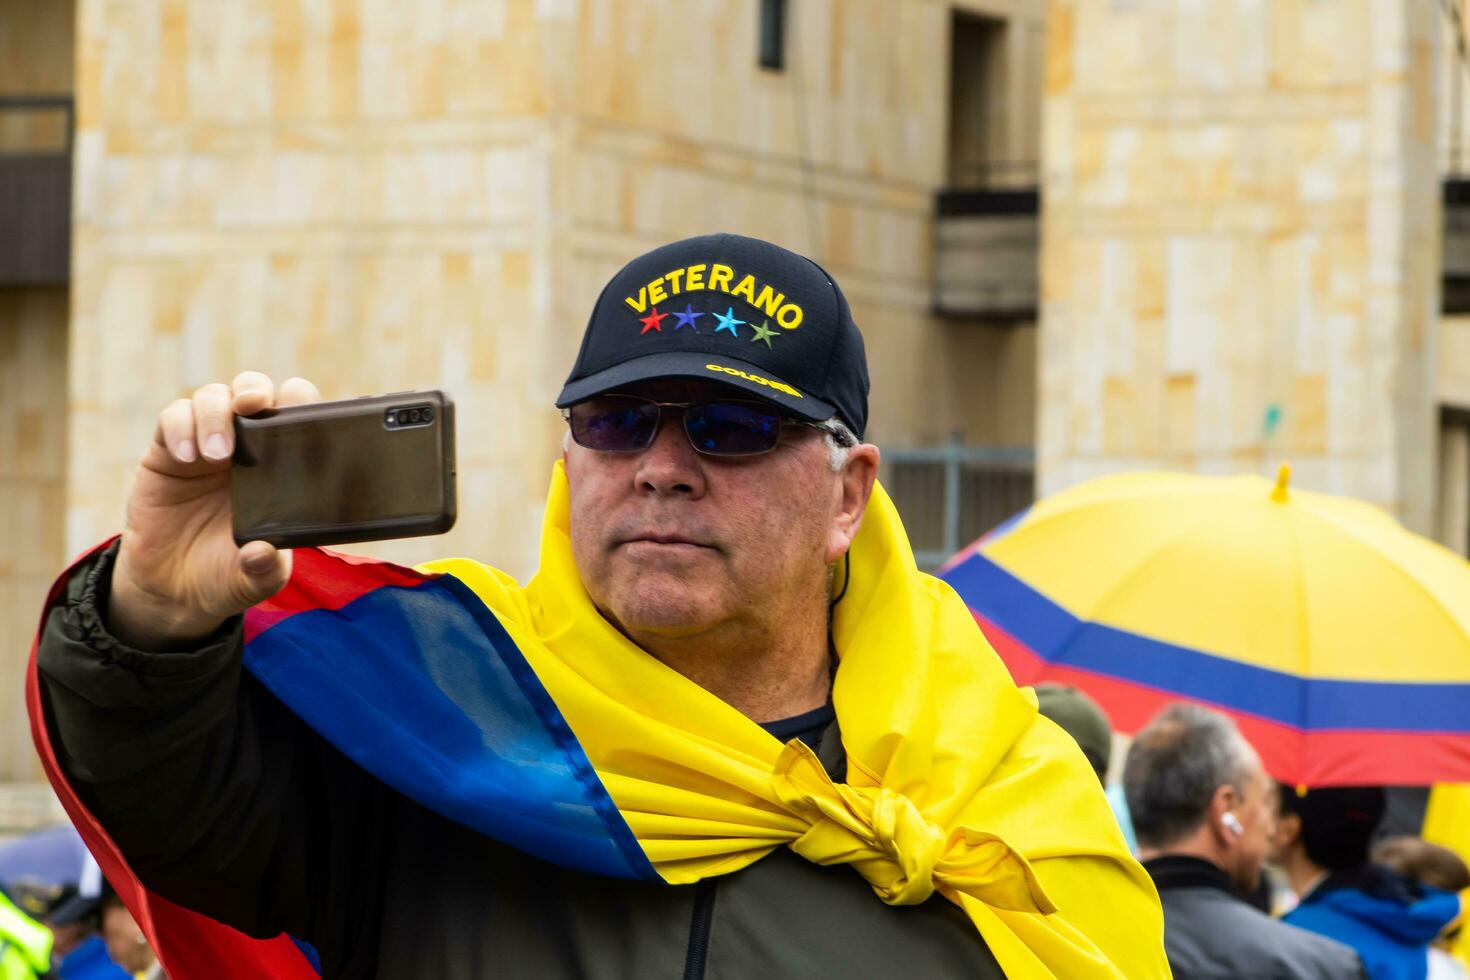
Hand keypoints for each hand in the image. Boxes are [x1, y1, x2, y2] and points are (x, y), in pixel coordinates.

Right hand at [108, 372, 321, 649]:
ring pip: (213, 397)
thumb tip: (264, 553)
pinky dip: (180, 427)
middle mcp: (245, 447)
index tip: (304, 412)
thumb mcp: (254, 579)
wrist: (173, 590)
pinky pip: (172, 417)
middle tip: (253, 407)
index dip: (302, 404)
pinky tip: (187, 457)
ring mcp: (206, 444)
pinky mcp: (167, 452)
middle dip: (256, 391)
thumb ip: (265, 570)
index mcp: (280, 466)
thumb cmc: (227, 574)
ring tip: (215, 453)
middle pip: (254, 391)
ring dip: (216, 414)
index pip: (297, 417)